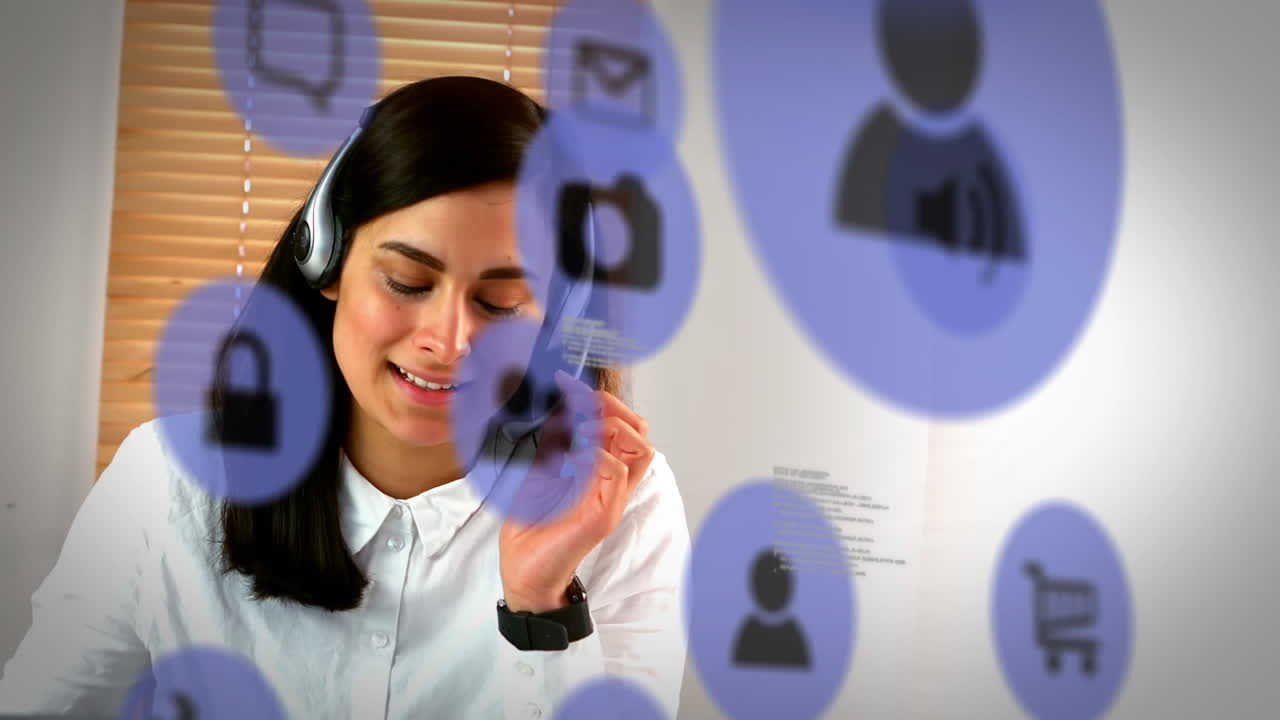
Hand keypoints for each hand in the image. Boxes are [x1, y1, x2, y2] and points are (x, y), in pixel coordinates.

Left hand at [498, 370, 654, 612]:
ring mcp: (612, 497)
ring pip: (639, 448)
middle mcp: (613, 481)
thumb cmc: (529, 525)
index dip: (601, 399)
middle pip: (638, 430)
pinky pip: (616, 472)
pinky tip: (568, 460)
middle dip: (611, 406)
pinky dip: (595, 456)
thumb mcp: (534, 471)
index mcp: (600, 470)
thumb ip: (547, 442)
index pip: (621, 424)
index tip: (567, 382)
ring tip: (579, 429)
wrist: (523, 569)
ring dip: (609, 428)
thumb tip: (545, 404)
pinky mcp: (604, 514)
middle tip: (579, 402)